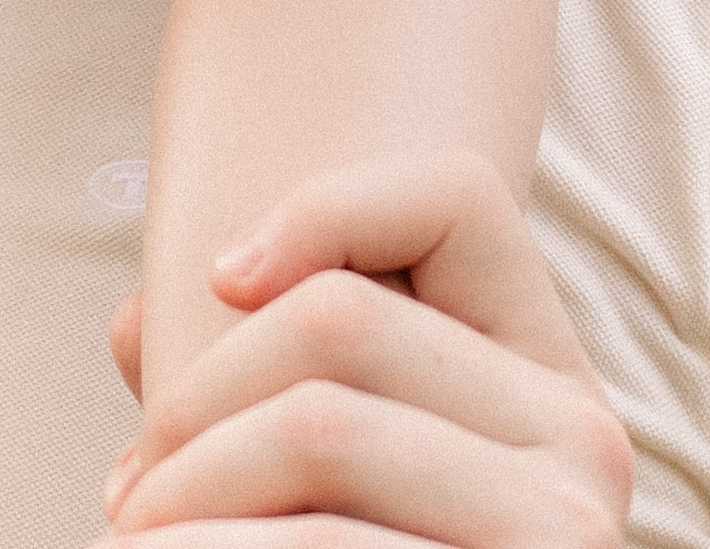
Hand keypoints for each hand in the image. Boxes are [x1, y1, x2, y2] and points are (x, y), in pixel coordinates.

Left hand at [96, 157, 631, 544]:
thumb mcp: (361, 483)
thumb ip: (271, 391)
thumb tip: (132, 327)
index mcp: (552, 377)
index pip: (454, 196)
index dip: (321, 204)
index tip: (216, 275)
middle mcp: (582, 442)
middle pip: (337, 322)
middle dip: (194, 402)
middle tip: (127, 498)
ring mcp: (558, 534)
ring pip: (318, 428)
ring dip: (185, 498)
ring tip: (132, 548)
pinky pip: (323, 548)